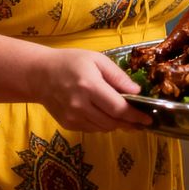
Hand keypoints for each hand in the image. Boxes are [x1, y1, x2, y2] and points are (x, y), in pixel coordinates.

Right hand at [35, 48, 151, 132]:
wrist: (40, 74)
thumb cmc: (71, 62)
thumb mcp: (97, 60)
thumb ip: (118, 76)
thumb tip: (137, 92)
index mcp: (89, 86)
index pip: (118, 108)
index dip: (135, 116)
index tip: (148, 118)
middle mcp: (80, 105)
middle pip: (112, 122)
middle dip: (130, 123)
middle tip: (141, 121)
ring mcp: (72, 117)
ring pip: (103, 128)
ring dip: (117, 125)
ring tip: (126, 119)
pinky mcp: (67, 124)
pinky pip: (91, 129)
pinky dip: (102, 125)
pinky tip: (105, 116)